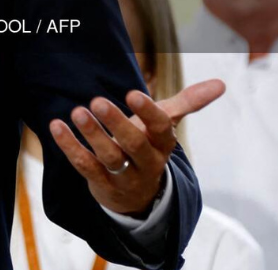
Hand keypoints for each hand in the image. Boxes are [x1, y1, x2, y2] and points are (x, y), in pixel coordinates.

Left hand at [49, 79, 224, 215]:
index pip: (161, 128)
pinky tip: (56, 126)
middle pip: (135, 145)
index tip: (132, 92)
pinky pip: (85, 167)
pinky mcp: (102, 185)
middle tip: (96, 101)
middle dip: (117, 123)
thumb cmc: (148, 146)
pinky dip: (70, 147)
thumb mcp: (166, 125)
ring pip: (110, 158)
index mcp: (164, 144)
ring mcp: (125, 177)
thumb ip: (189, 102)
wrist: (136, 194)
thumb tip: (221, 84)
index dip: (148, 112)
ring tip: (76, 111)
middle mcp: (147, 162)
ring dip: (92, 135)